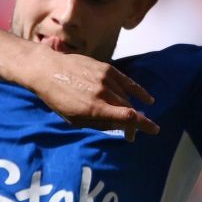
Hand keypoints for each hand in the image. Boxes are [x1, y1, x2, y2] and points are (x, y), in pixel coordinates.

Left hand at [28, 50, 158, 138]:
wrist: (47, 70)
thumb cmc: (57, 98)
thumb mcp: (73, 119)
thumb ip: (97, 124)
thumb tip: (119, 127)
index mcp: (94, 108)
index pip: (127, 117)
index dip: (143, 125)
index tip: (153, 130)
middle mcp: (102, 93)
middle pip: (129, 109)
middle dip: (133, 123)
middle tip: (131, 133)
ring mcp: (106, 79)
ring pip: (127, 97)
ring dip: (132, 109)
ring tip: (134, 118)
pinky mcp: (107, 68)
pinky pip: (128, 82)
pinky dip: (139, 91)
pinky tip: (147, 99)